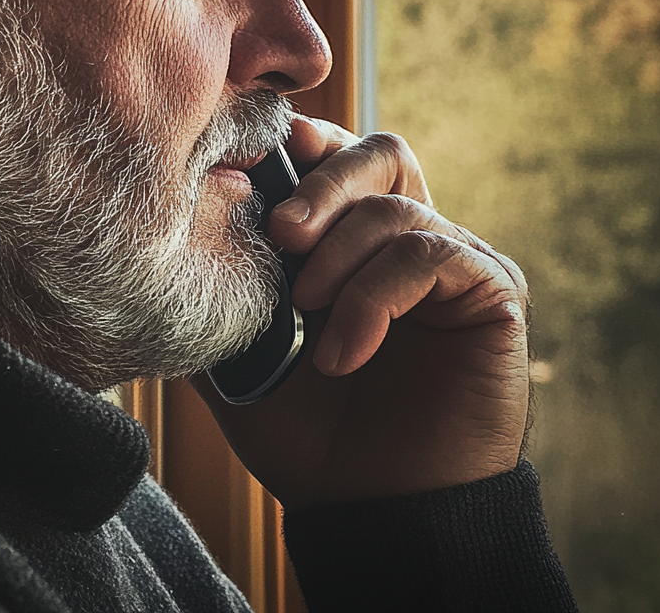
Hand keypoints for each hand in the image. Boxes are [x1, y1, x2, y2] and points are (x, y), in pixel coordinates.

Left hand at [194, 116, 528, 509]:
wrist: (371, 510)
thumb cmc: (309, 435)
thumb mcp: (239, 357)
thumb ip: (214, 298)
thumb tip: (169, 247)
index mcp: (353, 243)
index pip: (335, 158)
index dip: (300, 149)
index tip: (252, 168)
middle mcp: (408, 240)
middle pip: (375, 155)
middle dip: (319, 184)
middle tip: (278, 233)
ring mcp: (452, 262)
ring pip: (394, 206)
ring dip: (338, 256)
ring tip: (305, 312)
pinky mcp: (490, 290)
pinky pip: (430, 253)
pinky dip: (375, 295)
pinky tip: (345, 352)